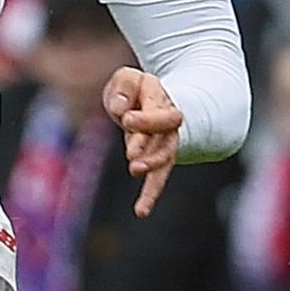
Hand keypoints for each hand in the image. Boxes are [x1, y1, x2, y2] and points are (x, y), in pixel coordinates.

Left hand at [102, 66, 184, 217]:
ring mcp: (165, 144)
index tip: (126, 119)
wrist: (156, 103)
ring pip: (165, 159)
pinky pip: (158, 179)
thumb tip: (121, 109)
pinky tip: (141, 212)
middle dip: (148, 145)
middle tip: (132, 155)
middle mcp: (168, 126)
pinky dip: (150, 195)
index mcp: (161, 101)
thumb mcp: (127, 79)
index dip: (146, 118)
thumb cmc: (136, 90)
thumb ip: (124, 86)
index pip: (159, 112)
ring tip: (135, 170)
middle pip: (166, 137)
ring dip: (151, 167)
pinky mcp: (157, 161)